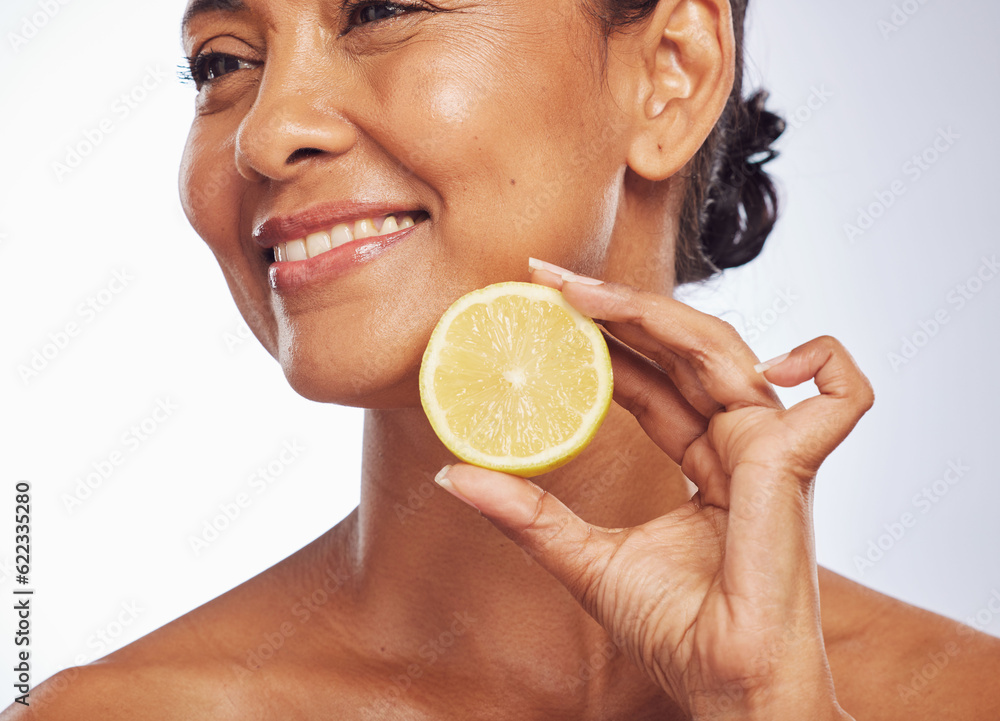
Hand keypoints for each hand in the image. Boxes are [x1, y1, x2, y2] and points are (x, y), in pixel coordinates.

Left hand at [432, 265, 871, 719]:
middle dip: (615, 306)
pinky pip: (842, 397)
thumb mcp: (583, 559)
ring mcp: (771, 451)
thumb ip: (527, 512)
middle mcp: (741, 445)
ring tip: (576, 293)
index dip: (603, 338)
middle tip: (546, 278)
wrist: (722, 688)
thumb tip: (452, 475)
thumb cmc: (674, 634)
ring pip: (721, 350)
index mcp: (708, 461)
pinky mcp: (796, 464)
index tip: (543, 307)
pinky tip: (768, 354)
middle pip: (681, 350)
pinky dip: (823, 361)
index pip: (651, 379)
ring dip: (651, 312)